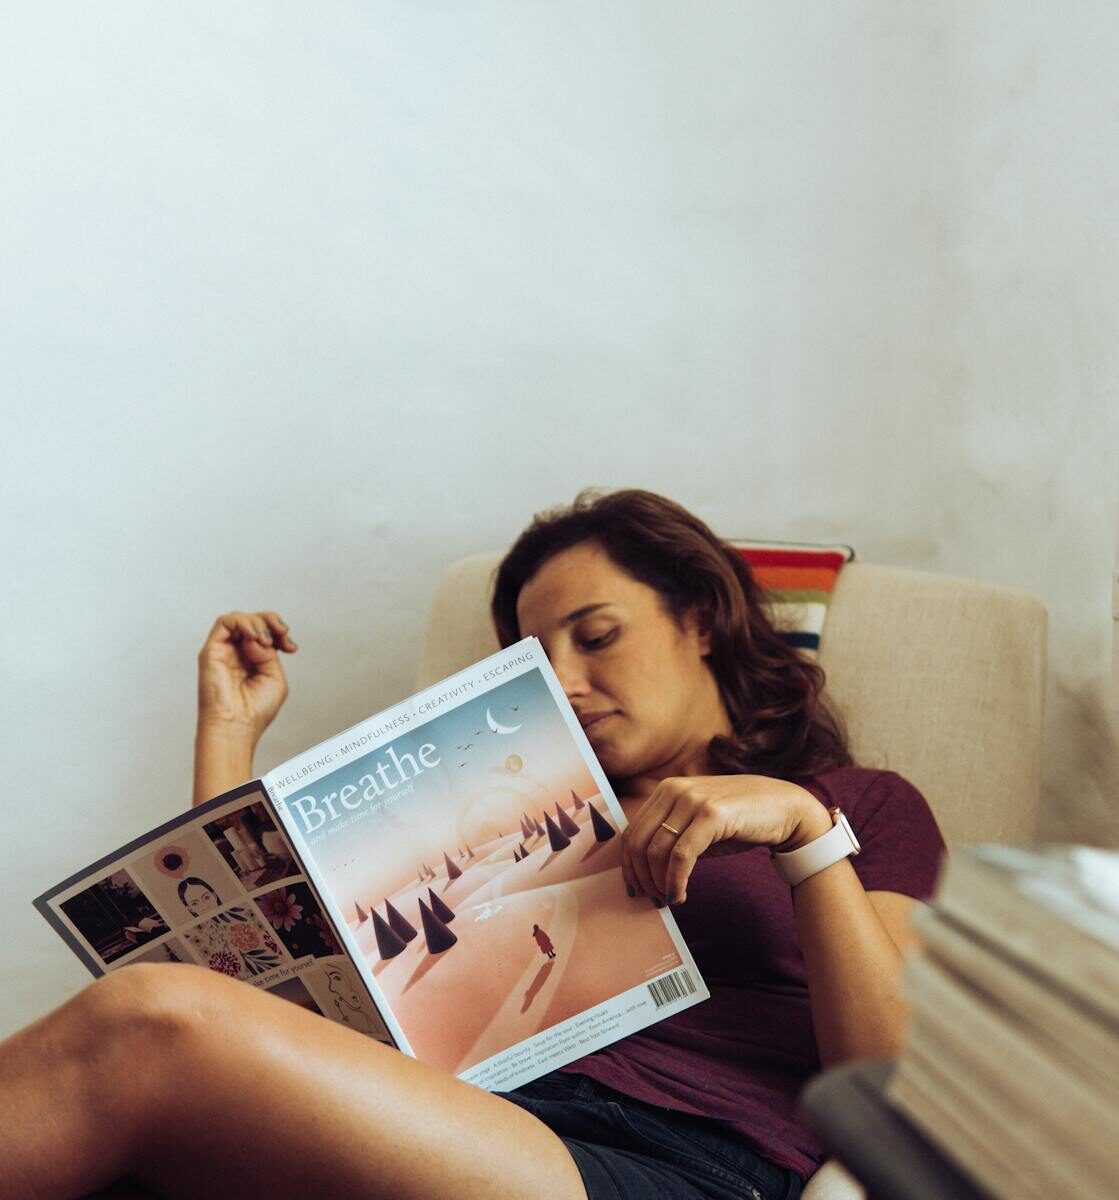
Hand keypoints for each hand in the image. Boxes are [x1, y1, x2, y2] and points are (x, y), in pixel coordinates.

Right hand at [196, 611, 297, 744]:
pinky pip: (224, 622)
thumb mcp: (274, 677)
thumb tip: (257, 638)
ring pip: (239, 619)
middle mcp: (237, 653)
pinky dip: (243, 622)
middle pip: (253, 620)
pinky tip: (254, 636)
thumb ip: (269, 653)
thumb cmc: (254, 710)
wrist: (237, 726)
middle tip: (282, 634)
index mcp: (253, 659)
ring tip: (266, 640)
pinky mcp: (211, 650)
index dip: (280, 632)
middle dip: (272, 621)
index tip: (291, 648)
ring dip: (258, 623)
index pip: (266, 632)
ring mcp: (224, 651)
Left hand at [620, 775, 829, 904]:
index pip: (632, 831)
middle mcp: (674, 789)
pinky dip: (675, 881)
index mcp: (666, 789)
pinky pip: (681, 856)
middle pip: (638, 842)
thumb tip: (643, 870)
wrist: (785, 808)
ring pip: (657, 850)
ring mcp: (693, 799)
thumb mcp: (697, 824)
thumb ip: (672, 836)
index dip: (629, 865)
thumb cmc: (739, 821)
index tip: (636, 889)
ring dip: (658, 883)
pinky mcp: (711, 814)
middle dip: (641, 877)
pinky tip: (680, 895)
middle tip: (651, 899)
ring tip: (669, 900)